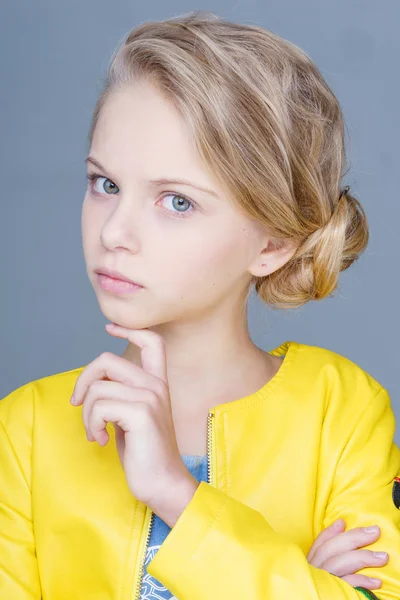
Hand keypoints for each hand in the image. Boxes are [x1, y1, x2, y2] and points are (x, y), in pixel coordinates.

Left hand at [70, 323, 199, 526]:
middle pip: (106, 360)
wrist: (164, 483)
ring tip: (96, 432)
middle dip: (83, 381)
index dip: (128, 330)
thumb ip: (122, 394)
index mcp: (157, 383)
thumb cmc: (145, 452)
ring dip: (86, 415)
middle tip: (78, 404)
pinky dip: (91, 425)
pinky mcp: (141, 413)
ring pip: (97, 388)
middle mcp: (156, 385)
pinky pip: (99, 407)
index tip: (109, 329)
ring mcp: (150, 397)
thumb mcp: (133, 416)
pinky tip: (102, 440)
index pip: (152, 341)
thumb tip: (94, 384)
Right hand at [307, 518, 388, 589]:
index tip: (343, 522)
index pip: (319, 544)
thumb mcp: (321, 570)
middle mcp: (313, 572)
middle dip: (354, 538)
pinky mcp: (333, 596)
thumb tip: (340, 524)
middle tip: (375, 532)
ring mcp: (323, 583)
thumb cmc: (322, 591)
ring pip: (339, 564)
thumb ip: (328, 552)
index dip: (330, 532)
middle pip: (331, 550)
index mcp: (310, 565)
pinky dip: (362, 582)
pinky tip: (376, 582)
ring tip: (383, 557)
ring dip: (363, 558)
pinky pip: (347, 586)